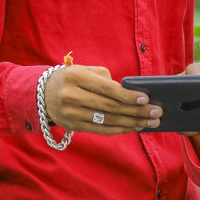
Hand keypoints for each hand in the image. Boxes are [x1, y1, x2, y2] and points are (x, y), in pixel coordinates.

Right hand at [44, 65, 161, 133]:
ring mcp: (71, 113)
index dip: (127, 95)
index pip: (106, 88)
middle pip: (110, 107)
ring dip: (132, 122)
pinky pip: (101, 130)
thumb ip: (105, 78)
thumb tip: (128, 93)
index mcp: (75, 76)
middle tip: (155, 112)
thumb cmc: (71, 78)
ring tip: (150, 122)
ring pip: (108, 120)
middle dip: (136, 111)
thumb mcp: (84, 69)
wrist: (43, 94)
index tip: (145, 98)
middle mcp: (71, 96)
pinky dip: (120, 129)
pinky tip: (134, 127)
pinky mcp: (74, 126)